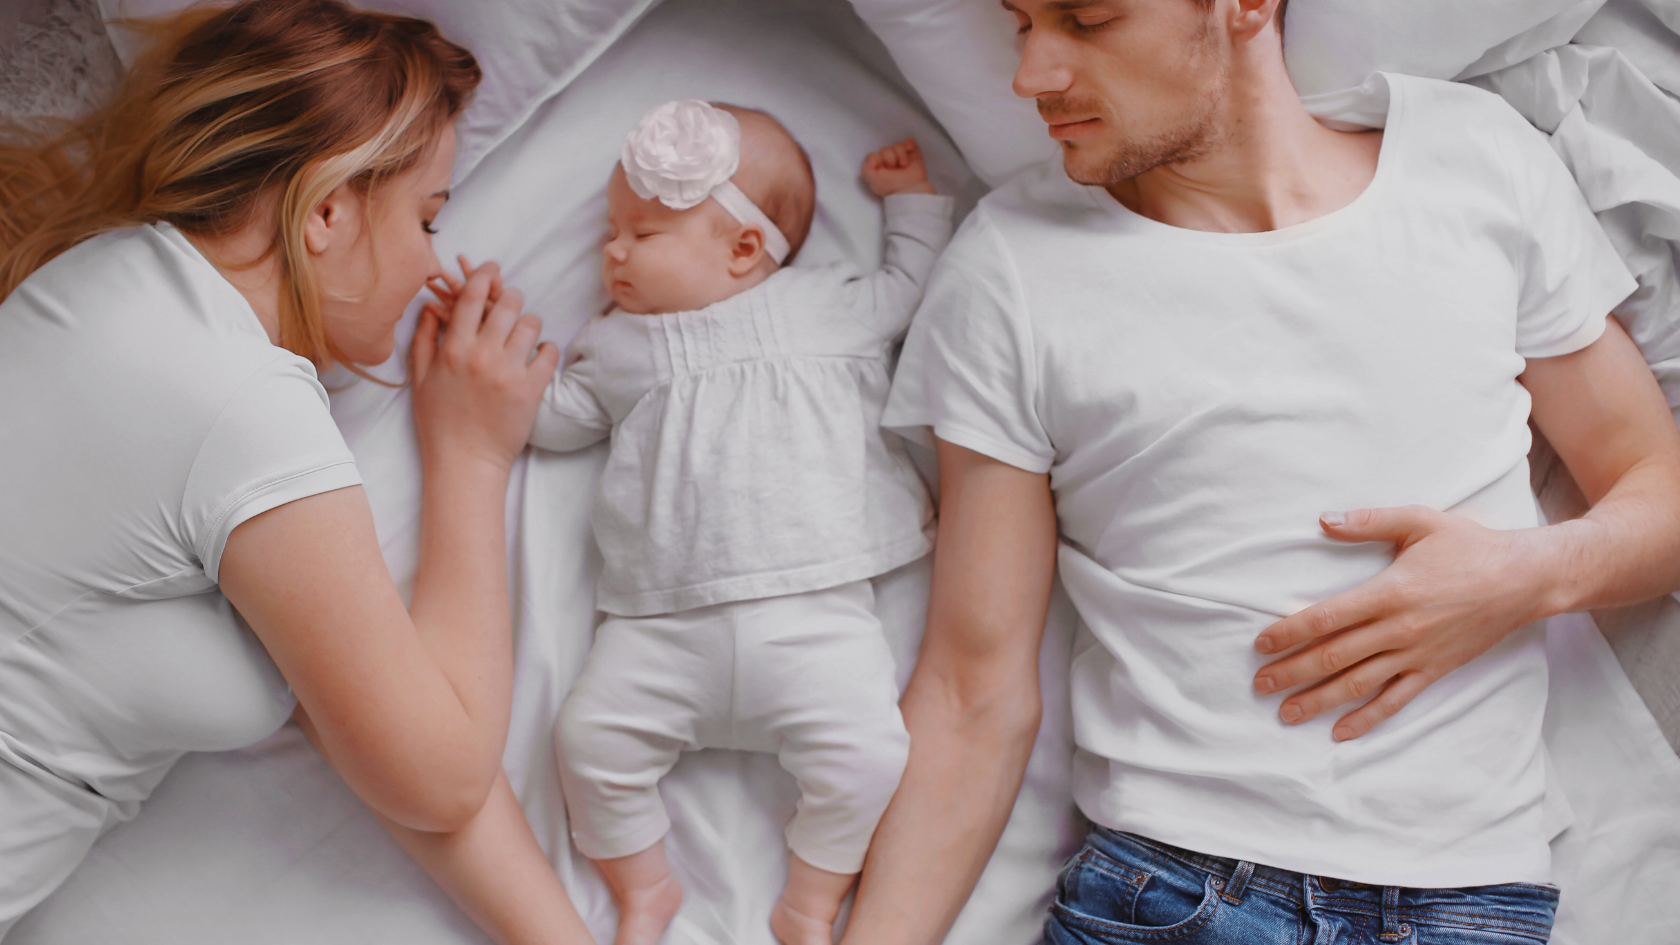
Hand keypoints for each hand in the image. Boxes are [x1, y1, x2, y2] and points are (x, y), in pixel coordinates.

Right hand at [411, 260, 559, 473]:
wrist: (465, 462)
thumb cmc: (439, 423)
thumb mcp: (420, 379)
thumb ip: (425, 339)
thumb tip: (430, 306)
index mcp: (453, 349)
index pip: (472, 296)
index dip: (483, 274)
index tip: (492, 269)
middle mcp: (482, 355)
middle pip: (507, 303)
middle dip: (510, 296)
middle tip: (511, 303)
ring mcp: (509, 372)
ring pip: (531, 323)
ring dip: (528, 323)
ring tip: (523, 333)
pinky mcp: (531, 389)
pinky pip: (550, 352)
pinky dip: (547, 349)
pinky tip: (539, 354)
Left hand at [862, 138, 934, 196]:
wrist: (911, 190)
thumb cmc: (893, 188)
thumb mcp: (874, 182)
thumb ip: (866, 169)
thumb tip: (872, 157)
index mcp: (878, 169)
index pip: (873, 155)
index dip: (877, 159)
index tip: (883, 169)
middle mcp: (889, 162)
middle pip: (885, 149)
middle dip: (889, 158)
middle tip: (894, 169)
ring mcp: (901, 157)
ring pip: (896, 145)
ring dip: (900, 154)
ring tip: (903, 165)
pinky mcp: (913, 154)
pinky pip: (909, 142)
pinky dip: (909, 144)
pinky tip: (909, 150)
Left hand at [1251, 506, 1553, 740]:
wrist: (1526, 579)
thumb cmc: (1470, 546)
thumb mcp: (1420, 521)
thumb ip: (1369, 521)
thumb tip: (1323, 520)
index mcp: (1389, 592)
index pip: (1327, 618)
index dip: (1290, 632)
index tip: (1261, 644)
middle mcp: (1399, 628)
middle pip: (1334, 656)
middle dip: (1292, 672)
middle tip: (1258, 685)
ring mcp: (1417, 654)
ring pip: (1358, 684)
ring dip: (1318, 700)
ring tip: (1285, 712)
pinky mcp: (1434, 670)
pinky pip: (1396, 700)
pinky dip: (1367, 718)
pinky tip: (1340, 732)